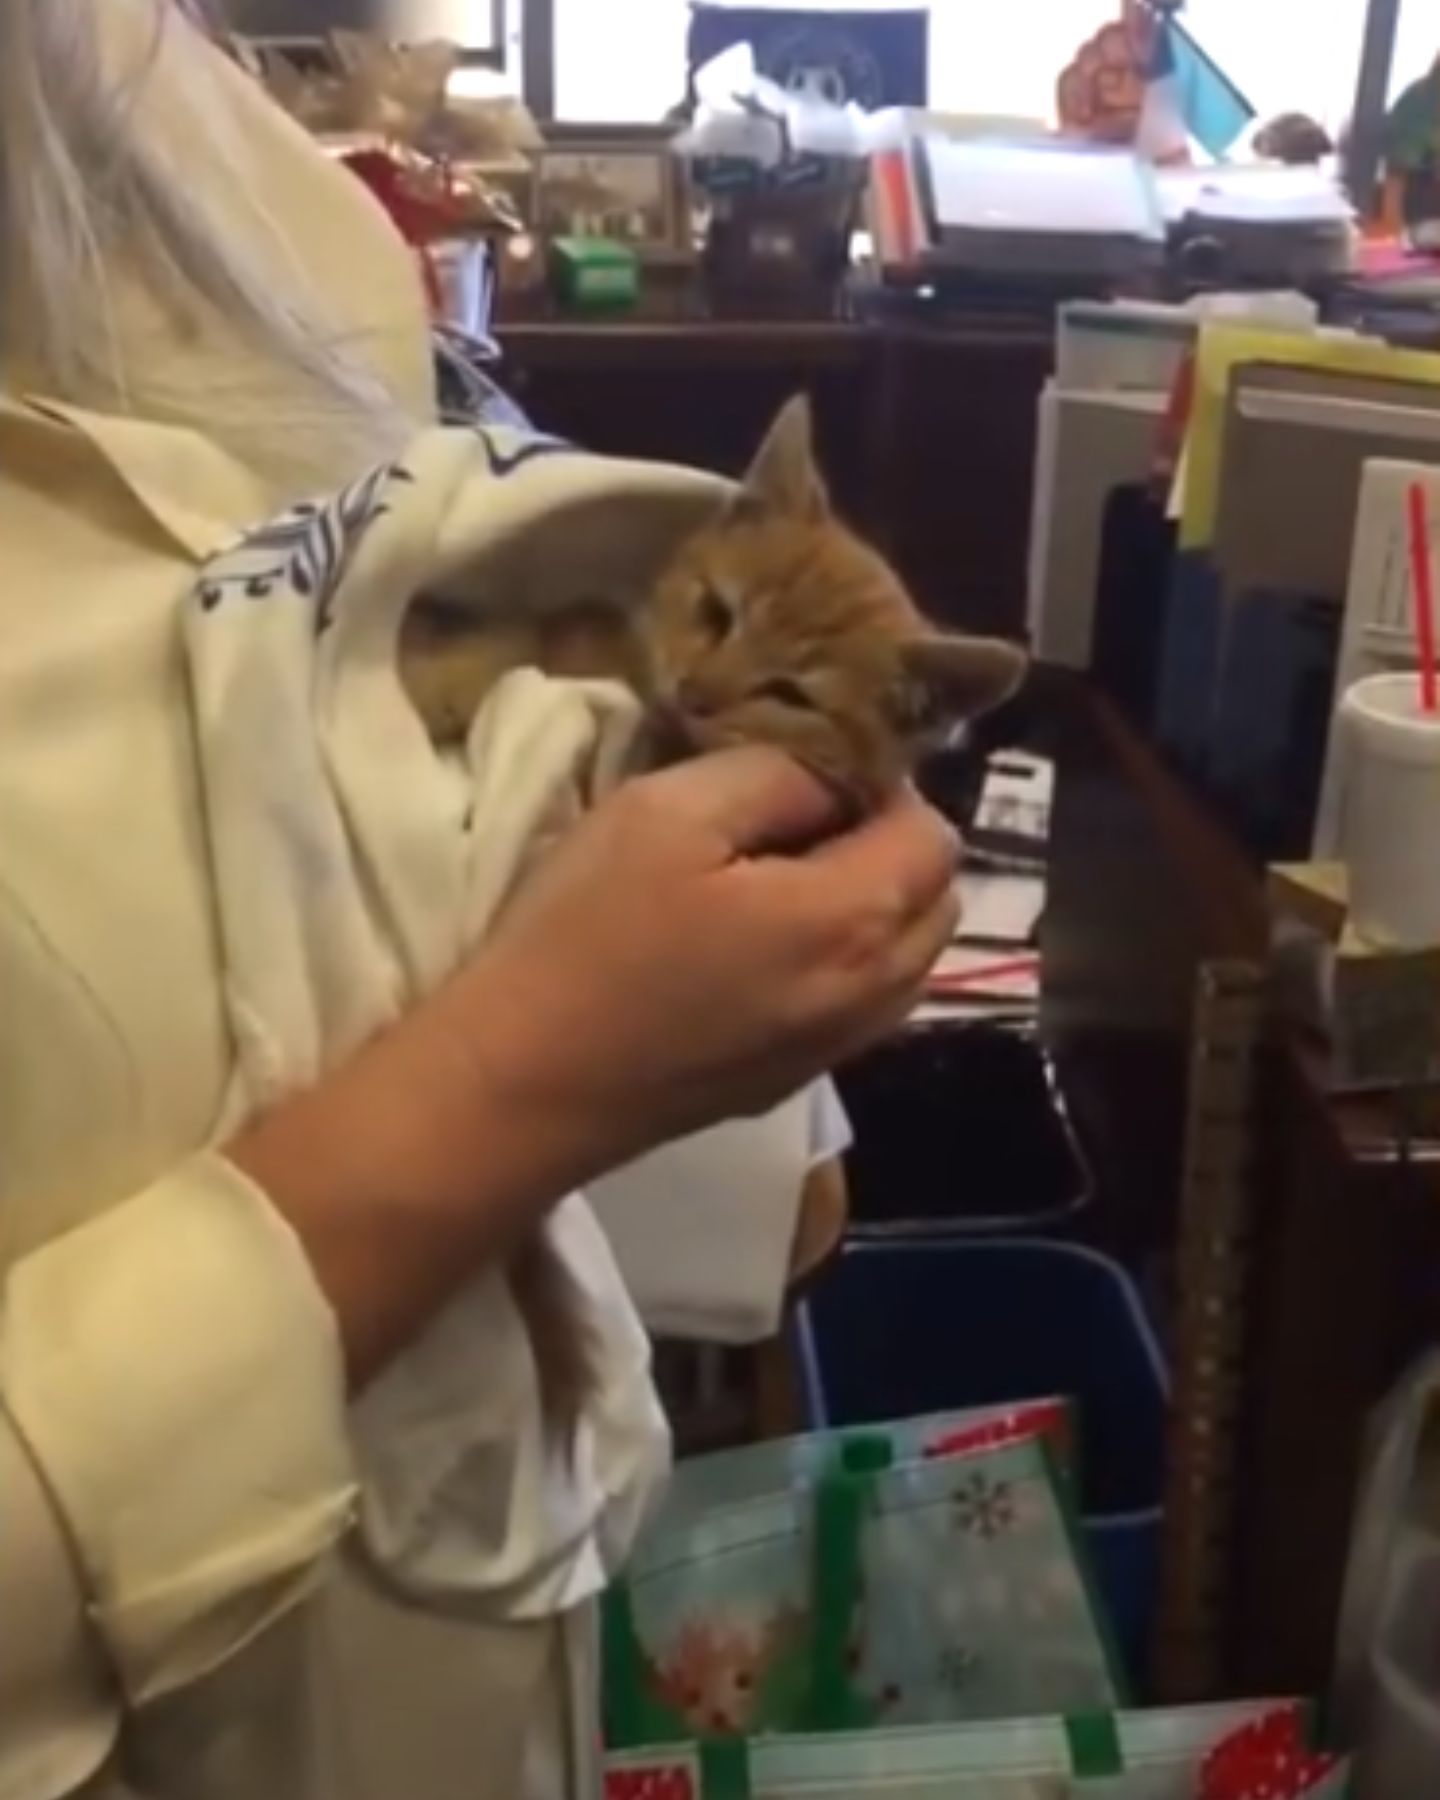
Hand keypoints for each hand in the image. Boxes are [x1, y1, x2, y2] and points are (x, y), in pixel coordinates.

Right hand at [230, 749, 957, 1378]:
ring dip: (873, 907)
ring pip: (908, 958)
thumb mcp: (669, 810)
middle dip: (889, 845)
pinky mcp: (793, 1082)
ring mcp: (836, 1050)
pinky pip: (863, 1005)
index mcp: (854, 919)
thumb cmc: (588, 933)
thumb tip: (835, 775)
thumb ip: (778, 775)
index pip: (933, 829)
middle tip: (795, 821)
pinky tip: (761, 948)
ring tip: (779, 882)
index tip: (805, 774)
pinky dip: (844, 962)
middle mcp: (874, 994)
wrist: (522, 1085)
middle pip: (936, 897)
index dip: (882, 785)